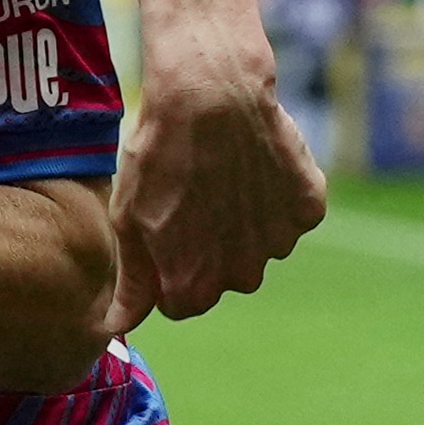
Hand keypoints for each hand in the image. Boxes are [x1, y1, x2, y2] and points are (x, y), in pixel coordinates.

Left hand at [108, 16, 323, 328]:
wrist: (210, 94)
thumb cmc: (159, 155)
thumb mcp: (128, 219)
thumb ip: (131, 283)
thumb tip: (115, 329)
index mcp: (191, 288)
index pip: (182, 302)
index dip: (171, 266)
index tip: (167, 230)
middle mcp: (240, 277)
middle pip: (225, 276)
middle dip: (211, 247)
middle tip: (196, 197)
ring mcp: (278, 243)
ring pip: (261, 245)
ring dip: (245, 222)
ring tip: (224, 176)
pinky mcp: (308, 208)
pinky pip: (292, 214)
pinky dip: (278, 195)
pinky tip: (255, 165)